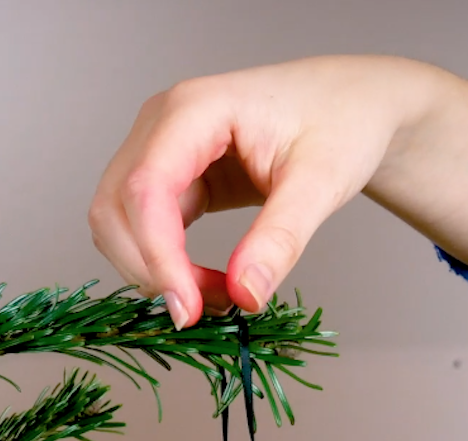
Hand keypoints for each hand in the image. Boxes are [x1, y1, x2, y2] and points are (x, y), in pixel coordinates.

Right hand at [88, 55, 467, 327]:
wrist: (352, 104)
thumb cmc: (341, 122)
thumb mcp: (321, 182)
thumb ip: (280, 238)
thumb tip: (245, 294)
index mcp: (194, 108)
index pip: (146, 188)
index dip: (156, 255)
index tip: (187, 309)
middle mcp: (160, 124)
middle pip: (115, 208)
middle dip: (150, 269)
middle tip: (207, 310)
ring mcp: (156, 149)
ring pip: (118, 224)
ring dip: (154, 271)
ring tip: (217, 295)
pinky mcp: (166, 176)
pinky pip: (142, 229)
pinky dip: (166, 265)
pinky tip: (208, 283)